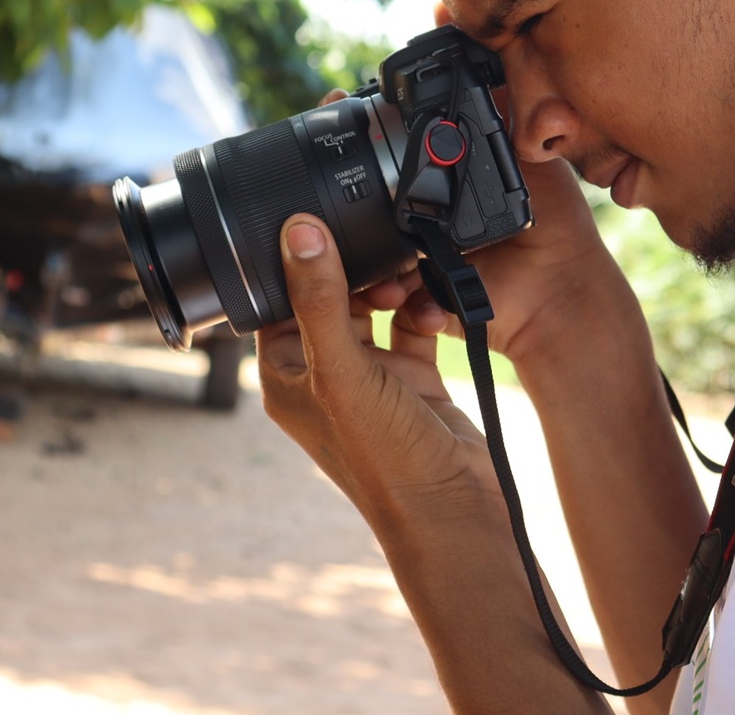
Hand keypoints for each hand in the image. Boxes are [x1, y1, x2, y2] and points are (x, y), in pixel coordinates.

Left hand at [257, 213, 499, 522]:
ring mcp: (371, 376)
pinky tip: (435, 306)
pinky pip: (414, 322)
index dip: (297, 261)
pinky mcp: (413, 377)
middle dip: (355, 270)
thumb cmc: (386, 462)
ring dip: (392, 286)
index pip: (278, 298)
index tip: (321, 223)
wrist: (456, 511)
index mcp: (287, 375)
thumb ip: (320, 299)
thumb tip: (297, 231)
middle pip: (329, 295)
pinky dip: (426, 308)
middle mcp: (325, 373)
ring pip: (375, 305)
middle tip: (377, 256)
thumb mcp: (343, 372)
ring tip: (407, 283)